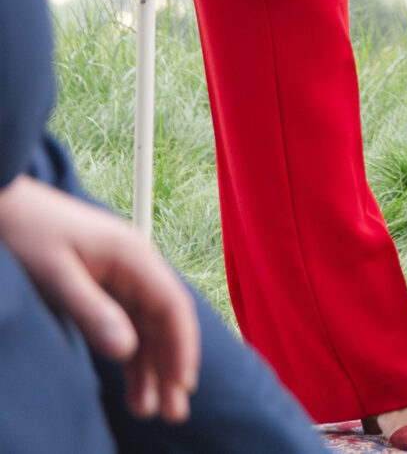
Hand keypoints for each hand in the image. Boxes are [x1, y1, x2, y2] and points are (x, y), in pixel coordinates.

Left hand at [0, 175, 198, 421]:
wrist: (1, 203)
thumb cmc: (25, 232)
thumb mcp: (54, 275)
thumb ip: (91, 311)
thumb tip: (126, 351)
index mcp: (134, 256)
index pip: (172, 307)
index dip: (180, 348)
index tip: (180, 386)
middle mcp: (135, 266)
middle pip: (164, 322)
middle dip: (171, 366)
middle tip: (173, 412)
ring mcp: (120, 276)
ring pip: (147, 327)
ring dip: (151, 366)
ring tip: (150, 409)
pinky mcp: (102, 286)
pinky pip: (127, 324)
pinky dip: (132, 355)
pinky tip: (132, 382)